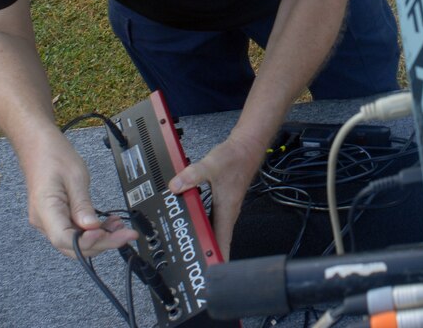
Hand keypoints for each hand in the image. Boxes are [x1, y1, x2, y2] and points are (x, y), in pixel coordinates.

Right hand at [20, 131, 137, 258]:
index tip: (106, 234)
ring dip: (99, 238)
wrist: (39, 147)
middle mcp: (44, 221)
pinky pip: (74, 232)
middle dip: (102, 243)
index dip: (87, 242)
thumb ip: (83, 205)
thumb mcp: (75, 177)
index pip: (64, 238)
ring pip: (75, 241)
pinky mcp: (56, 218)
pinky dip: (93, 231)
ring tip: (120, 228)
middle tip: (126, 235)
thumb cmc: (53, 156)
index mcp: (45, 210)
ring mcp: (49, 221)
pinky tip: (108, 224)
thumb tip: (93, 227)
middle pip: (73, 245)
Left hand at [168, 134, 262, 260]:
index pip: (222, 242)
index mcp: (226, 210)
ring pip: (212, 229)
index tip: (210, 275)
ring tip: (189, 250)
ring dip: (202, 239)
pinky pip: (209, 218)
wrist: (246, 147)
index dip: (217, 260)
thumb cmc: (235, 157)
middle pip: (215, 239)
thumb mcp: (212, 165)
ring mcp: (224, 208)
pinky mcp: (220, 201)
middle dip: (205, 253)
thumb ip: (193, 175)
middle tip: (192, 265)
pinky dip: (200, 223)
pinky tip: (190, 223)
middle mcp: (226, 212)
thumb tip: (176, 185)